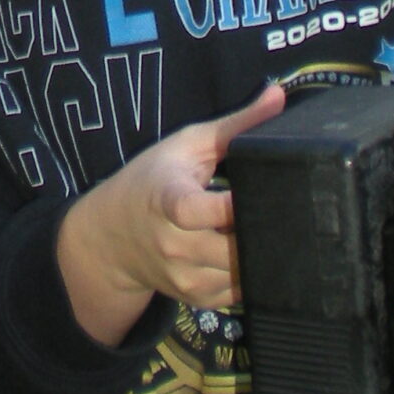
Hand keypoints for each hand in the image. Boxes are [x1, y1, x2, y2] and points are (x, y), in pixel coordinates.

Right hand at [54, 83, 284, 346]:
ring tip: (267, 229)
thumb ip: (235, 124)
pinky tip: (251, 251)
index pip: (194, 210)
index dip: (227, 208)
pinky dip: (252, 274)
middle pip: (231, 248)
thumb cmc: (153, 180)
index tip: (251, 196)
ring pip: (240, 274)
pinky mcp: (195, 298)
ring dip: (260, 253)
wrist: (111, 235)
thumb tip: (278, 96)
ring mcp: (183, 275)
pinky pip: (239, 293)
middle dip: (259, 230)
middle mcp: (172, 243)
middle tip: (282, 211)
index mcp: (167, 199)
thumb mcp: (187, 145)